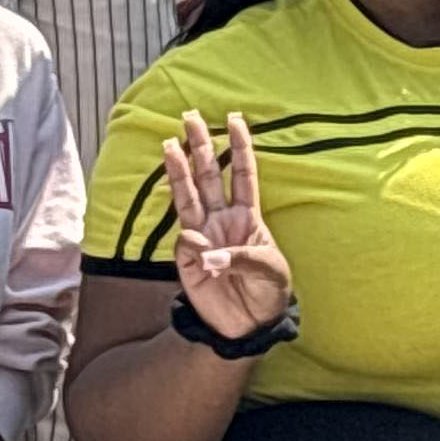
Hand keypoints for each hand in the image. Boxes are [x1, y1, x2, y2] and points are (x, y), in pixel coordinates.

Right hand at [163, 109, 293, 339]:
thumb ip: (241, 257)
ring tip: (170, 145)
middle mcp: (222, 219)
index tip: (235, 119)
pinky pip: (186, 243)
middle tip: (190, 116)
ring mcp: (203, 237)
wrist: (250, 324)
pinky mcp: (188, 260)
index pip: (243, 174)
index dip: (240, 148)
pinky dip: (192, 242)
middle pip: (209, 176)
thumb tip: (203, 249)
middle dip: (201, 146)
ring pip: (188, 197)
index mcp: (248, 216)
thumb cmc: (267, 291)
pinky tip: (201, 250)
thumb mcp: (269, 270)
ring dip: (179, 171)